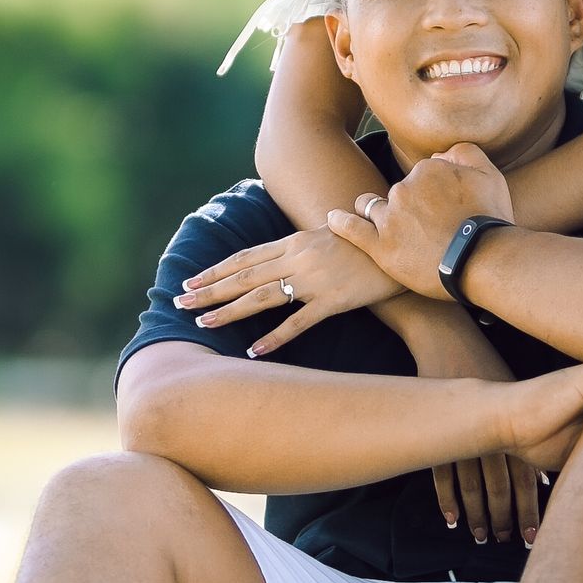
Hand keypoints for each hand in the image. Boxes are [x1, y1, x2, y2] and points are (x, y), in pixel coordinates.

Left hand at [173, 223, 401, 352]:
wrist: (402, 249)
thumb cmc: (368, 241)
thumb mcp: (332, 232)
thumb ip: (304, 244)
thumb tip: (281, 253)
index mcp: (295, 241)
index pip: (246, 257)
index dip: (216, 270)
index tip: (190, 282)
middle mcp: (299, 259)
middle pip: (245, 276)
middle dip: (210, 291)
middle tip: (179, 303)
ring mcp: (315, 280)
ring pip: (263, 298)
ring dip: (230, 311)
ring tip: (204, 324)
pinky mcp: (334, 301)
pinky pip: (299, 322)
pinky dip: (275, 337)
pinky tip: (253, 350)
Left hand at [327, 143, 512, 303]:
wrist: (484, 260)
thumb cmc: (490, 220)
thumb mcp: (489, 174)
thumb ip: (464, 152)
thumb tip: (442, 155)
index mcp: (426, 170)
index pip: (420, 175)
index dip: (431, 191)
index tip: (442, 209)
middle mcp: (403, 188)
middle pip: (397, 193)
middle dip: (407, 205)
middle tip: (426, 228)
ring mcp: (389, 218)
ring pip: (372, 207)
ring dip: (375, 211)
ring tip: (383, 224)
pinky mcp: (380, 246)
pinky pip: (351, 229)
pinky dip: (341, 222)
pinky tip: (334, 219)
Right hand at [387, 300, 542, 547]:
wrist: (453, 342)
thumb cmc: (491, 370)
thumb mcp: (517, 398)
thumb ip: (530, 439)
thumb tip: (545, 481)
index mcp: (514, 426)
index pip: (525, 478)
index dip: (529, 509)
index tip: (533, 536)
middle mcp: (491, 434)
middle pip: (500, 487)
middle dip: (505, 518)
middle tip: (507, 543)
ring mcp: (463, 434)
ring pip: (471, 486)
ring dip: (477, 514)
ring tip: (481, 538)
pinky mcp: (439, 432)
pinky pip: (442, 475)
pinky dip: (447, 500)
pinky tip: (452, 519)